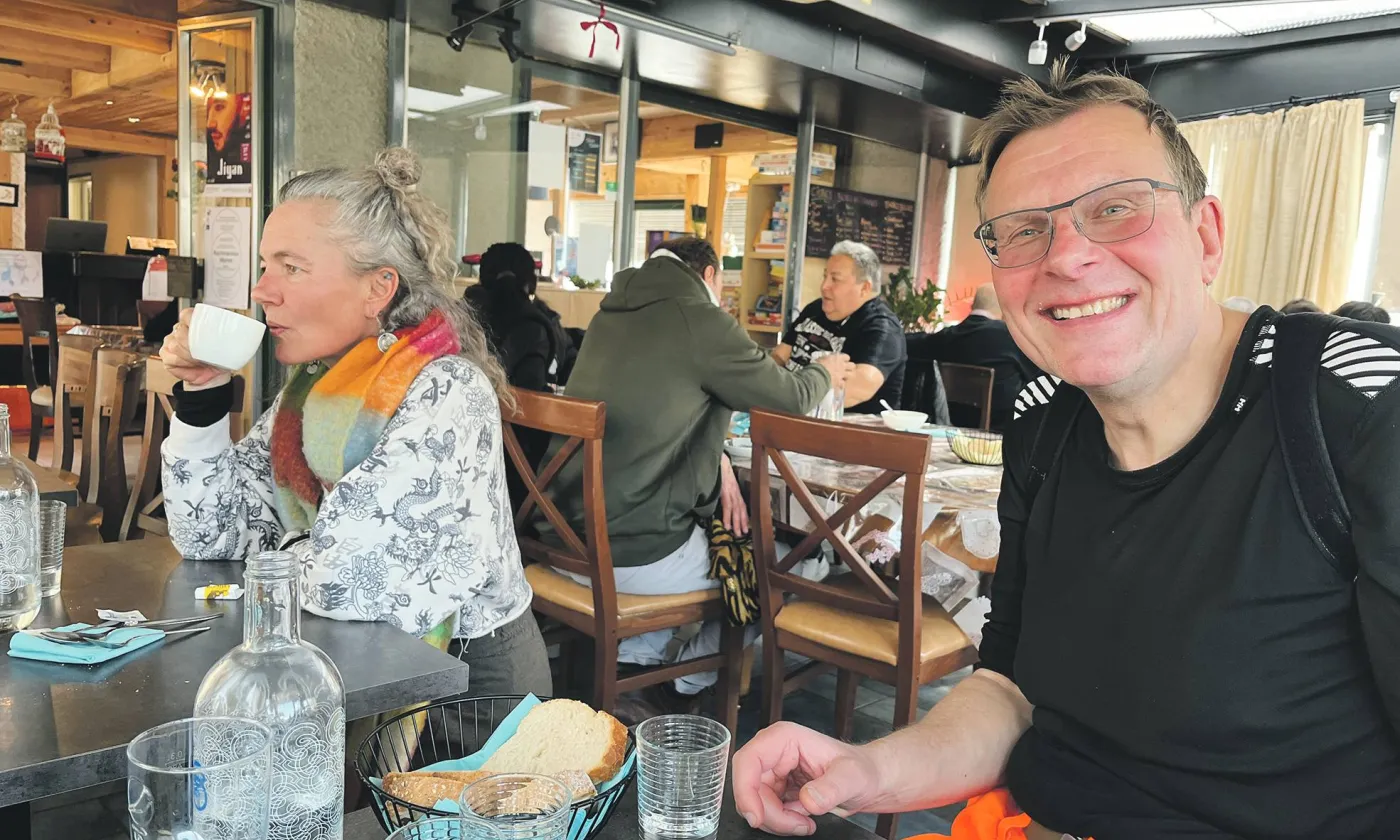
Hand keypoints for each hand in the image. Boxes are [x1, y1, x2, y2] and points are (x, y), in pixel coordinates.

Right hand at [159, 308, 228, 387]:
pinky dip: (183, 362)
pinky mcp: (166, 354)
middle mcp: (180, 330)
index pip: (188, 315)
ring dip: (189, 355)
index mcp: (194, 322)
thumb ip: (230, 336)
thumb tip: (242, 332)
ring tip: (201, 360)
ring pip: (175, 345)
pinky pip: (171, 357)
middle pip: (181, 332)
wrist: (214, 375)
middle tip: (205, 353)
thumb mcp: (227, 345)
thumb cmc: (219, 359)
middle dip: (192, 344)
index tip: (203, 330)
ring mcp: (171, 341)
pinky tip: (192, 364)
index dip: (192, 320)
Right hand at [719, 453, 747, 535]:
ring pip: (736, 510)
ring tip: (736, 533)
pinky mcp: (725, 491)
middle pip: (741, 510)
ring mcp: (731, 491)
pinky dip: (727, 517)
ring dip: (736, 523)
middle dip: (742, 522)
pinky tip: (727, 525)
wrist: (717, 457)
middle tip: (743, 534)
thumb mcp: (723, 480)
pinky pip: (727, 506)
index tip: (745, 526)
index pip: (742, 506)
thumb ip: (724, 489)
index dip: (744, 517)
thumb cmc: (718, 468)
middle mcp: (735, 491)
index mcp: (735, 490)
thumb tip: (721, 499)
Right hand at [732, 721, 881, 835]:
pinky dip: (781, 822)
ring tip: (806, 821)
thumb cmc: (861, 770)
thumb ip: (831, 788)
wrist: (869, 781)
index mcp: (784, 738)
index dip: (744, 790)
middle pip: (750, 788)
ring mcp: (773, 771)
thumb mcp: (852, 778)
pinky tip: (802, 819)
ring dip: (777, 820)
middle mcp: (773, 752)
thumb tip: (808, 799)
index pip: (747, 761)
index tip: (756, 817)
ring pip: (755, 802)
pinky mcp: (776, 788)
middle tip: (800, 824)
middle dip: (770, 813)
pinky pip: (765, 810)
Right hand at [813, 352, 854, 384]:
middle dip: (850, 367)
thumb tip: (827, 360)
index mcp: (837, 358)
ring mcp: (842, 375)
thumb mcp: (822, 359)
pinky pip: (843, 384)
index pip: (846, 357)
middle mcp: (842, 366)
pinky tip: (838, 385)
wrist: (817, 376)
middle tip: (845, 369)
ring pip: (851, 374)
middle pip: (852, 365)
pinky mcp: (840, 383)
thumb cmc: (817, 365)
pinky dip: (841, 385)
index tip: (842, 360)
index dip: (845, 359)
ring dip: (847, 375)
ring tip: (843, 377)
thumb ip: (827, 359)